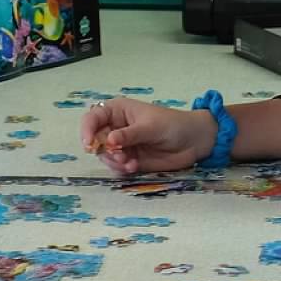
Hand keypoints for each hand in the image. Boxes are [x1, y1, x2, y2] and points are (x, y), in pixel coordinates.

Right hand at [79, 98, 213, 174]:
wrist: (193, 142)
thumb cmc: (173, 125)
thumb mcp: (151, 127)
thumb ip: (130, 134)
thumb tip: (110, 140)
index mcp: (118, 111)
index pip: (93, 118)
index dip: (87, 130)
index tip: (89, 144)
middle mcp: (116, 127)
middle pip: (96, 140)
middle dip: (105, 150)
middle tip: (120, 156)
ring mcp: (122, 144)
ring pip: (105, 156)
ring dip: (114, 162)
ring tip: (131, 163)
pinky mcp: (129, 159)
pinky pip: (116, 167)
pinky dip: (122, 169)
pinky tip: (134, 167)